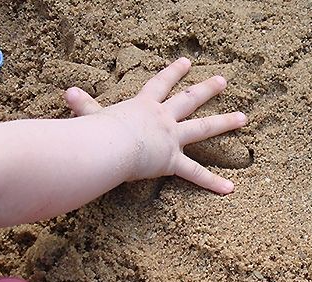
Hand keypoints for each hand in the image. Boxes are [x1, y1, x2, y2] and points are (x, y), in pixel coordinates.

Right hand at [64, 57, 245, 193]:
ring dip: (224, 121)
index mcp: (143, 106)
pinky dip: (212, 183)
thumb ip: (83, 105)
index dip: (173, 73)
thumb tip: (68, 92)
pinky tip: (230, 188)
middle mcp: (162, 118)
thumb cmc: (95, 131)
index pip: (160, 84)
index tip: (186, 62)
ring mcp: (170, 138)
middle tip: (223, 81)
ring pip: (203, 127)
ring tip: (243, 117)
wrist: (106, 146)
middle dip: (207, 89)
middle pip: (189, 99)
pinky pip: (195, 174)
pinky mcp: (171, 160)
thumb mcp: (90, 115)